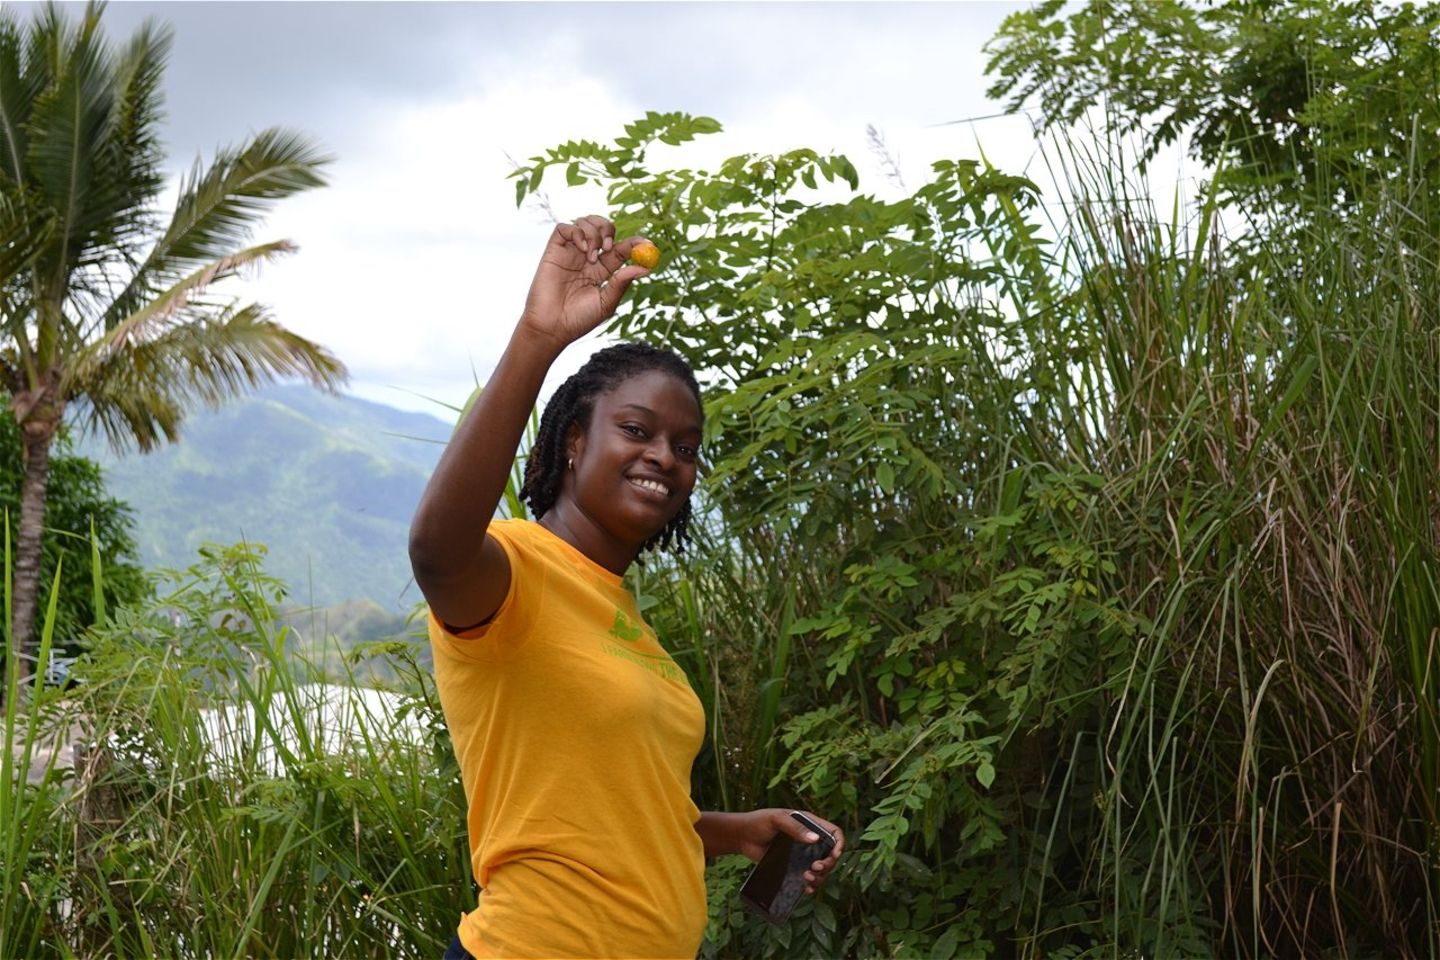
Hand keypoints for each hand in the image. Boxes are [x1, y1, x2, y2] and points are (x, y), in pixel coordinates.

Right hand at [518, 215, 651, 350]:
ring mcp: (571, 252)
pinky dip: (577, 232)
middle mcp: (588, 258)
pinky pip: (564, 228)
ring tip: (590, 258)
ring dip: (593, 234)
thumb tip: (645, 268)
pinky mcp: (554, 250)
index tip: (646, 243)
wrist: (551, 326)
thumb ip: (622, 282)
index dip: (635, 243)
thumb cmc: (578, 319)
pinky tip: (580, 249)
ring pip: (585, 222)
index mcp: (603, 270)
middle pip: (604, 228)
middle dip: (609, 231)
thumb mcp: (606, 302)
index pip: (622, 249)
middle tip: (608, 247)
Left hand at [736, 808, 845, 895]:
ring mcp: (802, 854)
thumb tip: (815, 839)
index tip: (834, 854)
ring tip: (807, 878)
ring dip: (820, 876)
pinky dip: (812, 885)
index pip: (833, 832)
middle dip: (828, 864)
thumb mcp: (776, 820)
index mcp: (809, 824)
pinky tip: (806, 888)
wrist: (742, 836)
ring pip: (822, 869)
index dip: (839, 843)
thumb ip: (794, 828)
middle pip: (831, 854)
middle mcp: (809, 839)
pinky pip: (809, 878)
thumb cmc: (758, 822)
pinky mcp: (794, 866)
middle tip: (815, 868)